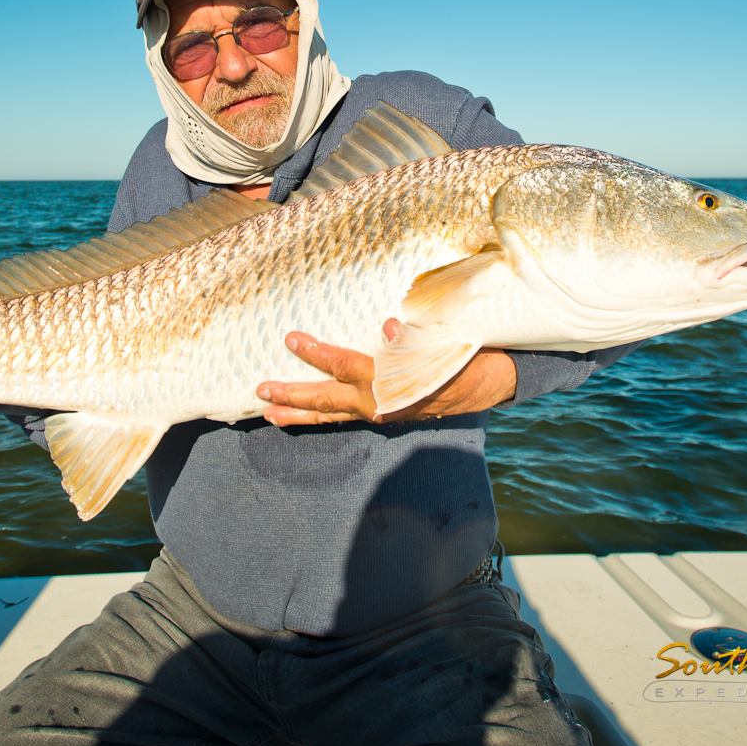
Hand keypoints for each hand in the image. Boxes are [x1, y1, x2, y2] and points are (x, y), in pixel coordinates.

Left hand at [256, 319, 517, 425]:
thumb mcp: (441, 339)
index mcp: (389, 382)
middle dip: (292, 394)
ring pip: (330, 416)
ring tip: (268, 413)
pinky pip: (342, 418)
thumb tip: (386, 327)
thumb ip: (412, 334)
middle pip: (326, 400)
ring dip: (298, 414)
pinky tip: (299, 416)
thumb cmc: (459, 353)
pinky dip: (318, 418)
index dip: (316, 352)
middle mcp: (379, 402)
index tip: (291, 338)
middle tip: (260, 390)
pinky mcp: (380, 415)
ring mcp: (378, 412)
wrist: (485, 382)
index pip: (344, 366)